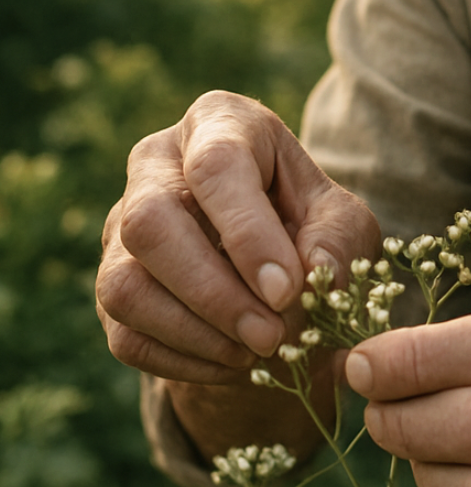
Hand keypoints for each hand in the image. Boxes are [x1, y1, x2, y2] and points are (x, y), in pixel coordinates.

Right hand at [97, 90, 379, 385]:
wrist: (276, 272)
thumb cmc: (312, 228)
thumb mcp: (343, 223)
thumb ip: (336, 241)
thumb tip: (313, 274)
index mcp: (220, 123)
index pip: (216, 165)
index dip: (248, 233)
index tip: (286, 291)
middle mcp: (155, 164)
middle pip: (151, 222)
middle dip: (214, 292)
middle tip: (271, 337)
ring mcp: (121, 225)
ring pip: (125, 285)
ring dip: (196, 333)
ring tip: (257, 352)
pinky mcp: (110, 285)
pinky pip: (125, 333)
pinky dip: (183, 361)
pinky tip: (232, 362)